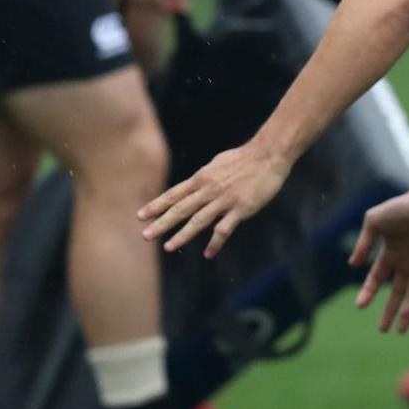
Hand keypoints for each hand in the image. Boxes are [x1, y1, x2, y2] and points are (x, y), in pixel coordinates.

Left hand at [139, 141, 292, 257]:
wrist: (269, 155)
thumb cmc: (243, 159)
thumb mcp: (216, 164)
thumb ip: (204, 178)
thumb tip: (193, 184)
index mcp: (201, 179)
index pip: (174, 194)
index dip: (156, 206)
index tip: (140, 216)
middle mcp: (209, 190)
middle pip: (181, 209)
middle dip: (162, 223)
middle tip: (145, 235)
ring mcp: (224, 200)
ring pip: (198, 220)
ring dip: (182, 235)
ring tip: (168, 247)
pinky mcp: (240, 208)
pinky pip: (224, 229)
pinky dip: (215, 242)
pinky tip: (208, 254)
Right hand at [350, 192, 408, 333]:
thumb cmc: (401, 208)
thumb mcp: (373, 221)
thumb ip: (363, 242)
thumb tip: (353, 264)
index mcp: (391, 252)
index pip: (377, 277)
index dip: (368, 291)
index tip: (360, 306)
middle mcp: (406, 263)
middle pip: (395, 292)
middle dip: (388, 310)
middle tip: (382, 329)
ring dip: (403, 313)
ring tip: (397, 331)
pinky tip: (406, 314)